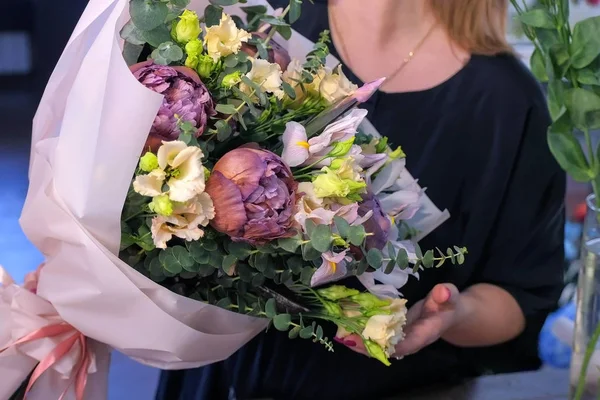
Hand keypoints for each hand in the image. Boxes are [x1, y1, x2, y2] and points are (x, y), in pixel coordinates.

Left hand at [337, 283, 461, 358]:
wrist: (449, 313)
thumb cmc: (450, 305)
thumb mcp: (451, 298)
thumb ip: (446, 296)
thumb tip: (443, 291)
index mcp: (424, 335)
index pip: (404, 345)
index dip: (385, 345)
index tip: (366, 340)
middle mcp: (409, 340)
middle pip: (386, 347)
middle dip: (365, 344)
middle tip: (344, 335)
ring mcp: (401, 337)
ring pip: (379, 342)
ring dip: (360, 337)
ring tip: (340, 330)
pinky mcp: (394, 331)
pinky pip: (378, 334)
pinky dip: (364, 329)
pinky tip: (348, 322)